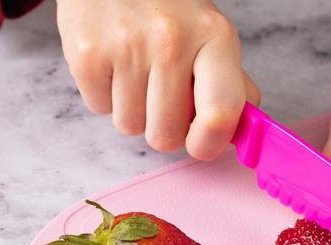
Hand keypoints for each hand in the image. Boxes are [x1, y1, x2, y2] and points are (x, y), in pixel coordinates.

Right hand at [55, 0, 259, 159]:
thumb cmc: (168, 6)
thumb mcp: (211, 33)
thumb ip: (231, 82)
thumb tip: (243, 130)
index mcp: (215, 36)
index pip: (221, 111)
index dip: (210, 144)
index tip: (202, 144)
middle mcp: (172, 40)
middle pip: (167, 134)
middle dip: (166, 128)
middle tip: (164, 97)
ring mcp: (126, 46)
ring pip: (131, 126)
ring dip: (134, 110)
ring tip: (137, 72)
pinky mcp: (87, 52)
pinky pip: (100, 108)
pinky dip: (105, 94)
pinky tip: (114, 63)